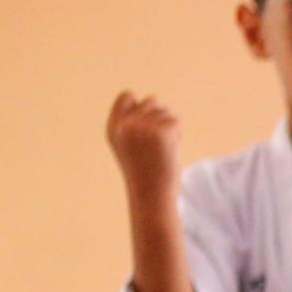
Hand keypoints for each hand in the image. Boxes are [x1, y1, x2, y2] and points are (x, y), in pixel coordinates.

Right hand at [107, 91, 181, 208]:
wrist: (151, 196)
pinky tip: (169, 151)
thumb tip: (152, 100)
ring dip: (169, 128)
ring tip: (162, 149)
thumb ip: (134, 124)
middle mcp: (125, 124)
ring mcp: (142, 127)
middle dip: (159, 118)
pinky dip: (177, 135)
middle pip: (151, 101)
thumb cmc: (144, 174)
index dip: (141, 105)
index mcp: (114, 127)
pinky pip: (176, 122)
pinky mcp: (160, 132)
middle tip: (156, 143)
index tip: (146, 123)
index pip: (127, 96)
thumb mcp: (131, 146)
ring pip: (165, 111)